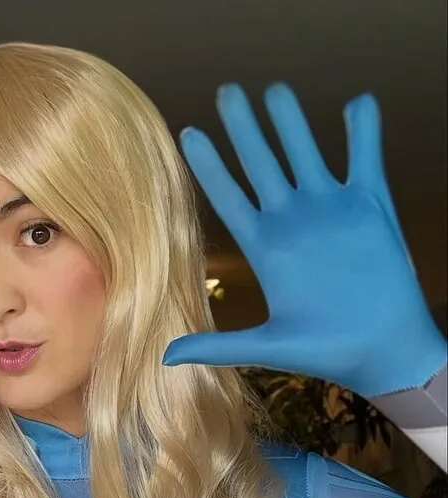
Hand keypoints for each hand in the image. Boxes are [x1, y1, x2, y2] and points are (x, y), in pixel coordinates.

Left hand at [163, 83, 445, 397]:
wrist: (382, 351)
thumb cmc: (325, 351)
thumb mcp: (265, 346)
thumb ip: (217, 345)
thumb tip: (166, 357)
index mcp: (266, 248)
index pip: (229, 197)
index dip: (209, 166)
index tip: (189, 134)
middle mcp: (294, 222)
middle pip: (262, 164)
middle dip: (244, 128)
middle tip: (227, 91)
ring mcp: (331, 210)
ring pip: (306, 152)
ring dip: (292, 121)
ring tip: (275, 89)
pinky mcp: (370, 206)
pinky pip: (365, 157)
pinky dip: (363, 129)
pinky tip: (357, 102)